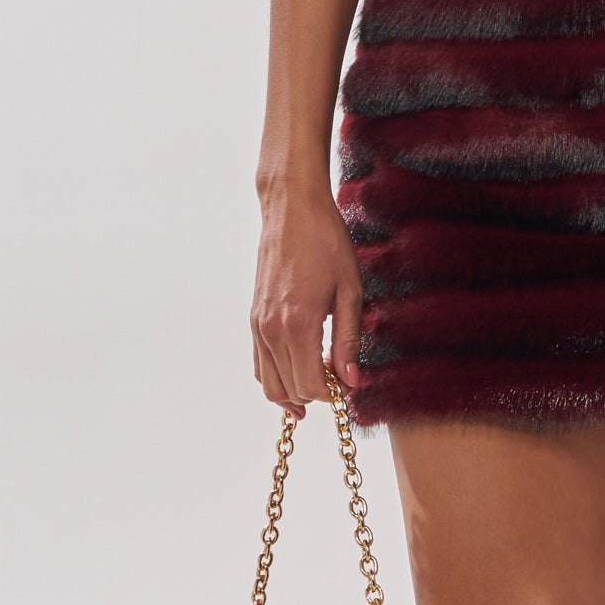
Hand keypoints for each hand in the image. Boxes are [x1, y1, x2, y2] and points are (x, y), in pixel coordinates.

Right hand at [251, 184, 364, 415]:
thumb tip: (351, 381)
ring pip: (269, 384)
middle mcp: (271, 330)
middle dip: (318, 393)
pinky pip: (260, 364)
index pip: (311, 386)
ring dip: (295, 391)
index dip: (334, 393)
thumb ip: (349, 341)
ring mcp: (258, 325)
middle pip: (290, 390)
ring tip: (321, 381)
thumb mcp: (351, 291)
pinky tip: (298, 371)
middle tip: (341, 377)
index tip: (351, 382)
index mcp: (298, 325)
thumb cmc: (326, 243)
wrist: (291, 210)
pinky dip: (278, 377)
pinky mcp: (253, 318)